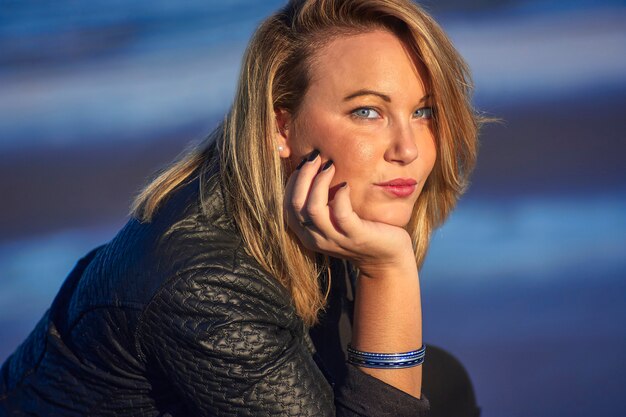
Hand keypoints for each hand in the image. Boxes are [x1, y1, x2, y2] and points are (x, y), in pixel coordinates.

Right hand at [283, 150, 414, 272]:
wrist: (386, 259)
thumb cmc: (360, 231)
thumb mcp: (334, 219)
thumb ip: (321, 203)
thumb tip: (313, 168)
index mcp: (307, 233)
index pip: (288, 205)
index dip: (293, 181)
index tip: (305, 163)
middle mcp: (316, 238)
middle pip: (296, 204)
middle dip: (303, 176)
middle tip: (315, 157)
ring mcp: (335, 239)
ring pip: (313, 209)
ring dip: (319, 182)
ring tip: (330, 166)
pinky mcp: (355, 236)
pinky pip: (340, 213)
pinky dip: (340, 195)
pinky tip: (345, 185)